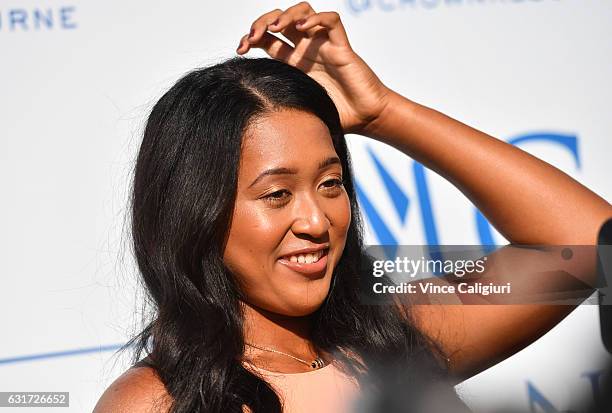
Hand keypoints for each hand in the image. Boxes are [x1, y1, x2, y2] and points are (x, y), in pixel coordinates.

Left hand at [236, 1, 390, 134]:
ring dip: (285, 15)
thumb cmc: (336, 116)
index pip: (266, 39)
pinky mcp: (342, 47)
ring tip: (276, 27)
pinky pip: (331, 20)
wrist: (365, 119)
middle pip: (280, 20)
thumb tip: (251, 113)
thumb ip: (279, 107)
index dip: (250, 38)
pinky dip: (316, 18)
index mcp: (293, 63)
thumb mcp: (298, 110)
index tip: (240, 50)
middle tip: (252, 37)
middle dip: (262, 22)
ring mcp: (323, 45)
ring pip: (303, 11)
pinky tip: (302, 28)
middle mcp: (306, 49)